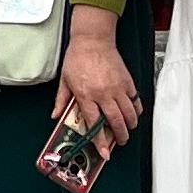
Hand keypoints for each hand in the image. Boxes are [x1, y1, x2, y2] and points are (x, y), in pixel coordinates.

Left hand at [54, 22, 140, 142]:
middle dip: (120, 137)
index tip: (104, 153)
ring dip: (130, 126)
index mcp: (86, 95)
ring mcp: (117, 88)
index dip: (100, 141)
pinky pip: (135, 101)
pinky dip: (136, 111)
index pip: (94, 124)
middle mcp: (103, 94)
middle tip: (120, 142)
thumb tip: (55, 116)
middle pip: (116, 122)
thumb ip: (61, 100)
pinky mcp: (127, 82)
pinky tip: (134, 114)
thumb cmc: (77, 58)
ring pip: (129, 114)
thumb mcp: (65, 80)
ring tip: (127, 130)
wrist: (92, 40)